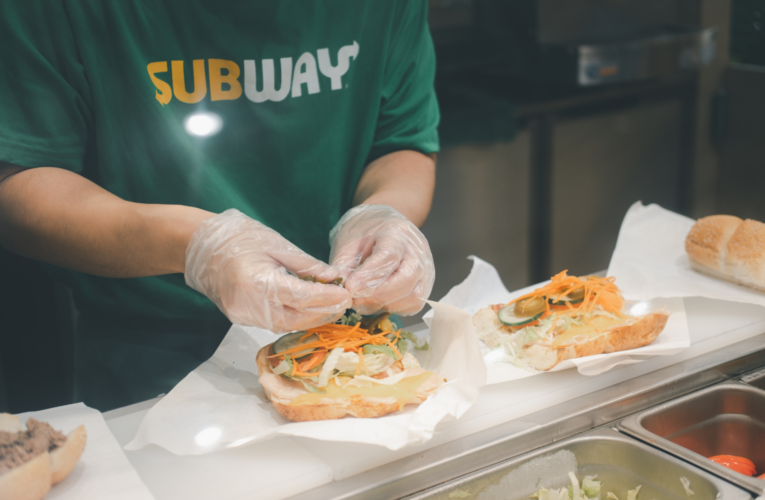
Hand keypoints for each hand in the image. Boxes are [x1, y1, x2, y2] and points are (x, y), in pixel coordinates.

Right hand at [185, 209, 351, 332]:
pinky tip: (311, 309)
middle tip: (345, 304)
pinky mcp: (240, 318)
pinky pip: (275, 322)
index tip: (346, 295)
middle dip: (323, 312)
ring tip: (333, 308)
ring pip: (286, 324)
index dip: (327, 298)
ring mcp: (243, 315)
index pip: (301, 297)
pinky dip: (295, 317)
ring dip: (312, 318)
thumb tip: (334, 278)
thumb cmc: (240, 238)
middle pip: (296, 318)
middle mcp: (249, 305)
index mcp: (258, 282)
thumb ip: (306, 265)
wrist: (202, 247)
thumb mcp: (278, 244)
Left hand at [329, 204, 434, 314]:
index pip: (389, 257)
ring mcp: (426, 268)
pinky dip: (395, 308)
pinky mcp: (426, 284)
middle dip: (378, 295)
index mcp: (395, 232)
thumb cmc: (363, 235)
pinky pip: (414, 304)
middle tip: (355, 300)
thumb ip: (344, 268)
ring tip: (364, 301)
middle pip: (406, 278)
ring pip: (413, 296)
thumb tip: (344, 294)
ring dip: (386, 304)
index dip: (369, 277)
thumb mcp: (347, 244)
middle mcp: (417, 250)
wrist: (381, 226)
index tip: (350, 289)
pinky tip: (378, 301)